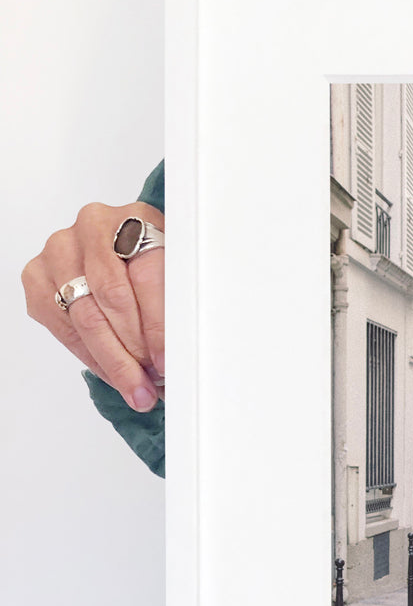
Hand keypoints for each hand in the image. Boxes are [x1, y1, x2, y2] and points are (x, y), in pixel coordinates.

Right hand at [21, 200, 164, 411]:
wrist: (119, 249)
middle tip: (149, 383)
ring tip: (134, 388)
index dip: (157, 324)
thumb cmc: (154, 264)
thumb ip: (180, 302)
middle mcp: (93, 226)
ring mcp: (61, 249)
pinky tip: (111, 372)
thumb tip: (179, 353)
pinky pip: (61, 325)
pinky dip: (89, 356)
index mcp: (136, 217)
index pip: (145, 275)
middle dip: (133, 350)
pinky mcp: (38, 274)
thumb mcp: (179, 271)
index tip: (166, 359)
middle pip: (111, 298)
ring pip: (84, 315)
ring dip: (112, 360)